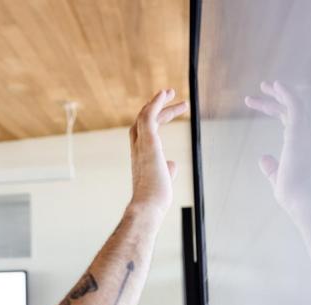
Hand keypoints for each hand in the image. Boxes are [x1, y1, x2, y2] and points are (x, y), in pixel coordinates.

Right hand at [129, 89, 187, 212]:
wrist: (148, 206)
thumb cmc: (155, 200)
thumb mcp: (163, 181)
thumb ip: (167, 170)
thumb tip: (172, 164)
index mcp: (140, 158)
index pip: (144, 133)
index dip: (156, 119)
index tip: (170, 112)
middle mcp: (137, 149)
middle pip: (143, 121)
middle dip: (158, 108)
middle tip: (173, 97)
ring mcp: (141, 145)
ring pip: (144, 116)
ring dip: (157, 102)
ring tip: (170, 92)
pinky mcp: (148, 143)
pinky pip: (148, 117)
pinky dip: (155, 103)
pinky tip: (164, 94)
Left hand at [245, 81, 310, 214]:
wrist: (301, 199)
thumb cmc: (292, 192)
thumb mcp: (277, 176)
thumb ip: (271, 167)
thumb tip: (262, 158)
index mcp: (298, 145)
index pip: (287, 119)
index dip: (272, 108)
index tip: (254, 101)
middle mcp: (303, 137)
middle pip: (290, 109)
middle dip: (276, 96)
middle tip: (261, 87)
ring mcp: (303, 134)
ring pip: (295, 104)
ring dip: (281, 92)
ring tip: (265, 84)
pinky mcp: (300, 134)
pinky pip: (296, 107)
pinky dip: (288, 94)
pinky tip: (277, 85)